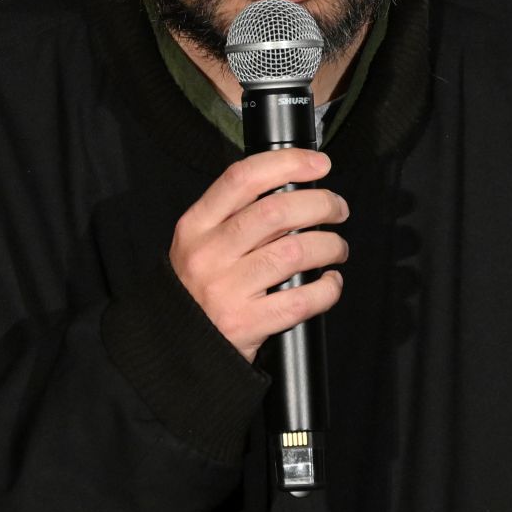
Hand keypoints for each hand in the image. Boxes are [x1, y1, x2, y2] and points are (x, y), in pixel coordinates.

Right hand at [168, 148, 348, 362]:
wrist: (175, 347)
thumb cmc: (195, 290)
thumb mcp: (198, 243)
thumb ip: (234, 216)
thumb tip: (293, 190)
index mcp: (196, 226)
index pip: (242, 178)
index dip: (287, 163)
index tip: (317, 164)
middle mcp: (210, 254)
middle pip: (276, 212)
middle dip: (321, 204)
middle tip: (337, 209)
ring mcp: (228, 289)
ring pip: (295, 251)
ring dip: (330, 245)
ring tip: (336, 248)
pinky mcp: (248, 323)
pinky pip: (302, 299)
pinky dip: (328, 288)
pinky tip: (329, 282)